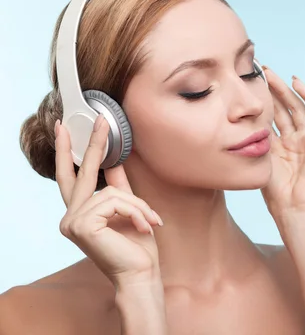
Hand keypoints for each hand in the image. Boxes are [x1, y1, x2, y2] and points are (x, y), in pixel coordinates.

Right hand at [54, 115, 163, 287]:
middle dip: (94, 145)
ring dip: (138, 206)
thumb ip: (118, 186)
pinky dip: (136, 211)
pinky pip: (115, 201)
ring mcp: (72, 221)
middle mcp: (69, 217)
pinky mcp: (82, 225)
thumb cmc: (136, 246)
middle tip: (101, 119)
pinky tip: (145, 227)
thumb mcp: (129, 210)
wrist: (141, 274)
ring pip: (112, 192)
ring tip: (151, 222)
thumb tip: (114, 159)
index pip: (71, 177)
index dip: (68, 152)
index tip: (65, 126)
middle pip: (81, 173)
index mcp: (79, 213)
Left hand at [260, 67, 304, 217]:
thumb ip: (252, 139)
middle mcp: (294, 140)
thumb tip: (232, 121)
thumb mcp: (258, 159)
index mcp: (279, 146)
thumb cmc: (274, 192)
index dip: (261, 100)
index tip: (247, 84)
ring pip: (297, 106)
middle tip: (259, 70)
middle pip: (283, 108)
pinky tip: (296, 82)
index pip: (270, 116)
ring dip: (285, 89)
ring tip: (271, 73)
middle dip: (272, 89)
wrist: (294, 209)